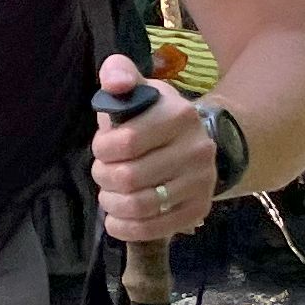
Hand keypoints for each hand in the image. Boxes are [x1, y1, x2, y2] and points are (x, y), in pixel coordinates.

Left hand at [92, 52, 219, 246]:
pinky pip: (155, 230)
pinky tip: (117, 219)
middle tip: (102, 173)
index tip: (102, 148)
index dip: (102, 149)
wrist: (195, 143)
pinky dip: (127, 228)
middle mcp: (198, 149)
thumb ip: (119, 74)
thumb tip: (114, 83)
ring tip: (109, 195)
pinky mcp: (199, 209)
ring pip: (140, 206)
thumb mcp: (139, 89)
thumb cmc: (154, 116)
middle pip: (129, 177)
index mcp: (180, 115)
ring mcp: (202, 182)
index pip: (126, 141)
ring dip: (112, 204)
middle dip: (104, 177)